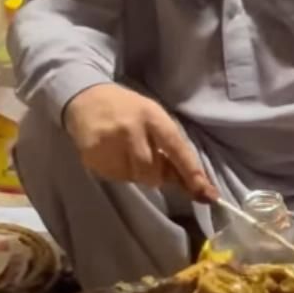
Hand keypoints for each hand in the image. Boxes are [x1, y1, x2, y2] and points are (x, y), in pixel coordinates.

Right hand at [62, 85, 216, 200]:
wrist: (86, 98)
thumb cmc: (128, 110)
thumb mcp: (153, 118)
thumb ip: (171, 148)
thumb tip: (194, 183)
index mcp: (153, 116)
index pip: (177, 148)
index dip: (191, 173)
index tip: (207, 194)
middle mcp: (132, 129)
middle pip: (153, 172)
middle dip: (155, 174)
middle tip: (146, 159)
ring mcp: (109, 143)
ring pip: (134, 177)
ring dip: (135, 173)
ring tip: (126, 152)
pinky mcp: (92, 155)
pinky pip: (115, 177)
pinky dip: (118, 171)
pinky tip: (111, 154)